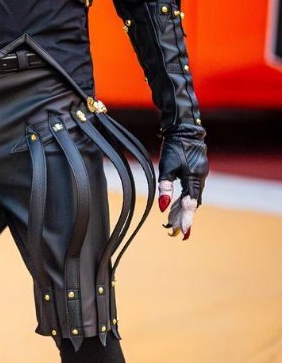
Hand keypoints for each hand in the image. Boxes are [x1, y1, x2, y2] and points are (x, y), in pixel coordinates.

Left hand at [157, 122, 207, 239]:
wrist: (184, 129)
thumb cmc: (174, 147)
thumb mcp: (167, 168)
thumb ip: (165, 187)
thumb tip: (163, 207)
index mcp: (194, 179)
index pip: (191, 204)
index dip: (187, 219)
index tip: (183, 233)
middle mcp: (199, 179)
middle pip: (191, 203)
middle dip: (182, 218)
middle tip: (173, 232)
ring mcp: (199, 175)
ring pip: (191, 198)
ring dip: (181, 210)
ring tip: (170, 223)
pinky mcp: (196, 172)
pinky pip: (190, 190)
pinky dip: (183, 199)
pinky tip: (175, 206)